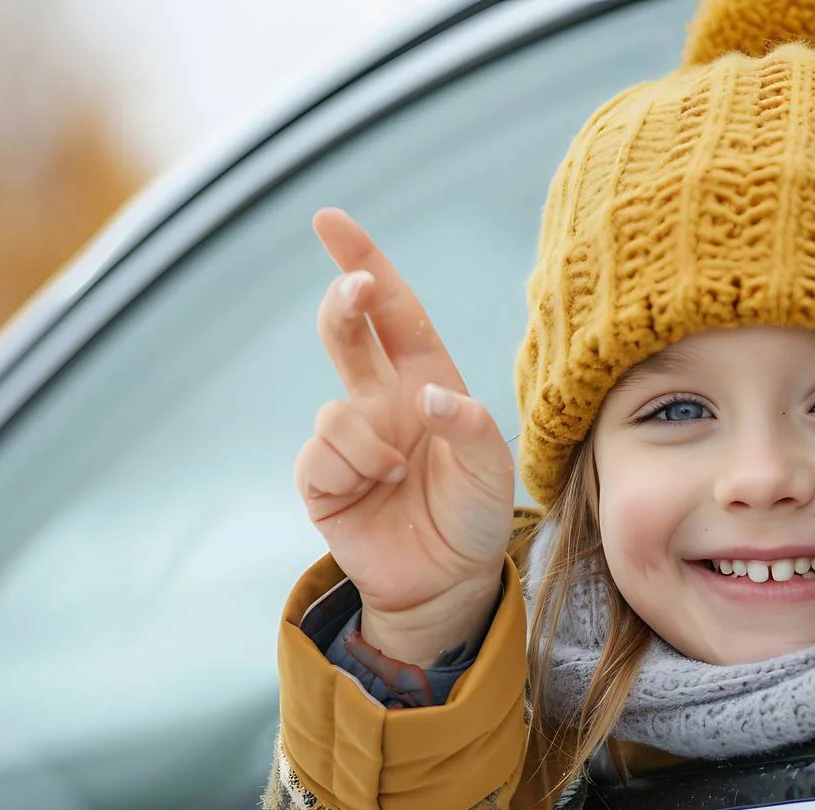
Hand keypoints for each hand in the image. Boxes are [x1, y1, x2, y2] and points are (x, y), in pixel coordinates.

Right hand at [295, 208, 515, 665]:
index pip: (394, 310)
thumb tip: (424, 398)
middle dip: (343, 303)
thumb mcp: (493, 474)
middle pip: (347, 331)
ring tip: (400, 473)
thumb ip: (470, 429)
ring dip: (371, 440)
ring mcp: (350, 437)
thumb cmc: (475, 518)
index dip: (363, 262)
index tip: (328, 221)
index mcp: (427, 380)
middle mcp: (384, 400)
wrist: (447, 584)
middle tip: (352, 291)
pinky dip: (352, 468)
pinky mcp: (322, 478)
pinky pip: (321, 453)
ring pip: (337, 409)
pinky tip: (376, 488)